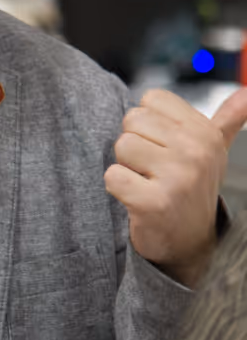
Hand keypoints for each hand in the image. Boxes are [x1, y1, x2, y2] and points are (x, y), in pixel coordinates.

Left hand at [104, 85, 246, 286]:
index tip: (164, 147)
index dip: (149, 124)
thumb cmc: (192, 186)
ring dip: (126, 166)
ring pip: (121, 146)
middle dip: (136, 145)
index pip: (151, 99)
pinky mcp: (154, 202)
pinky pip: (112, 176)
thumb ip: (227, 119)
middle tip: (154, 170)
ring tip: (147, 183)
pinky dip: (117, 188)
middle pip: (132, 120)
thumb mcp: (213, 150)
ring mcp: (178, 177)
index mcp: (206, 133)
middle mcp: (196, 151)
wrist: (189, 240)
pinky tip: (137, 198)